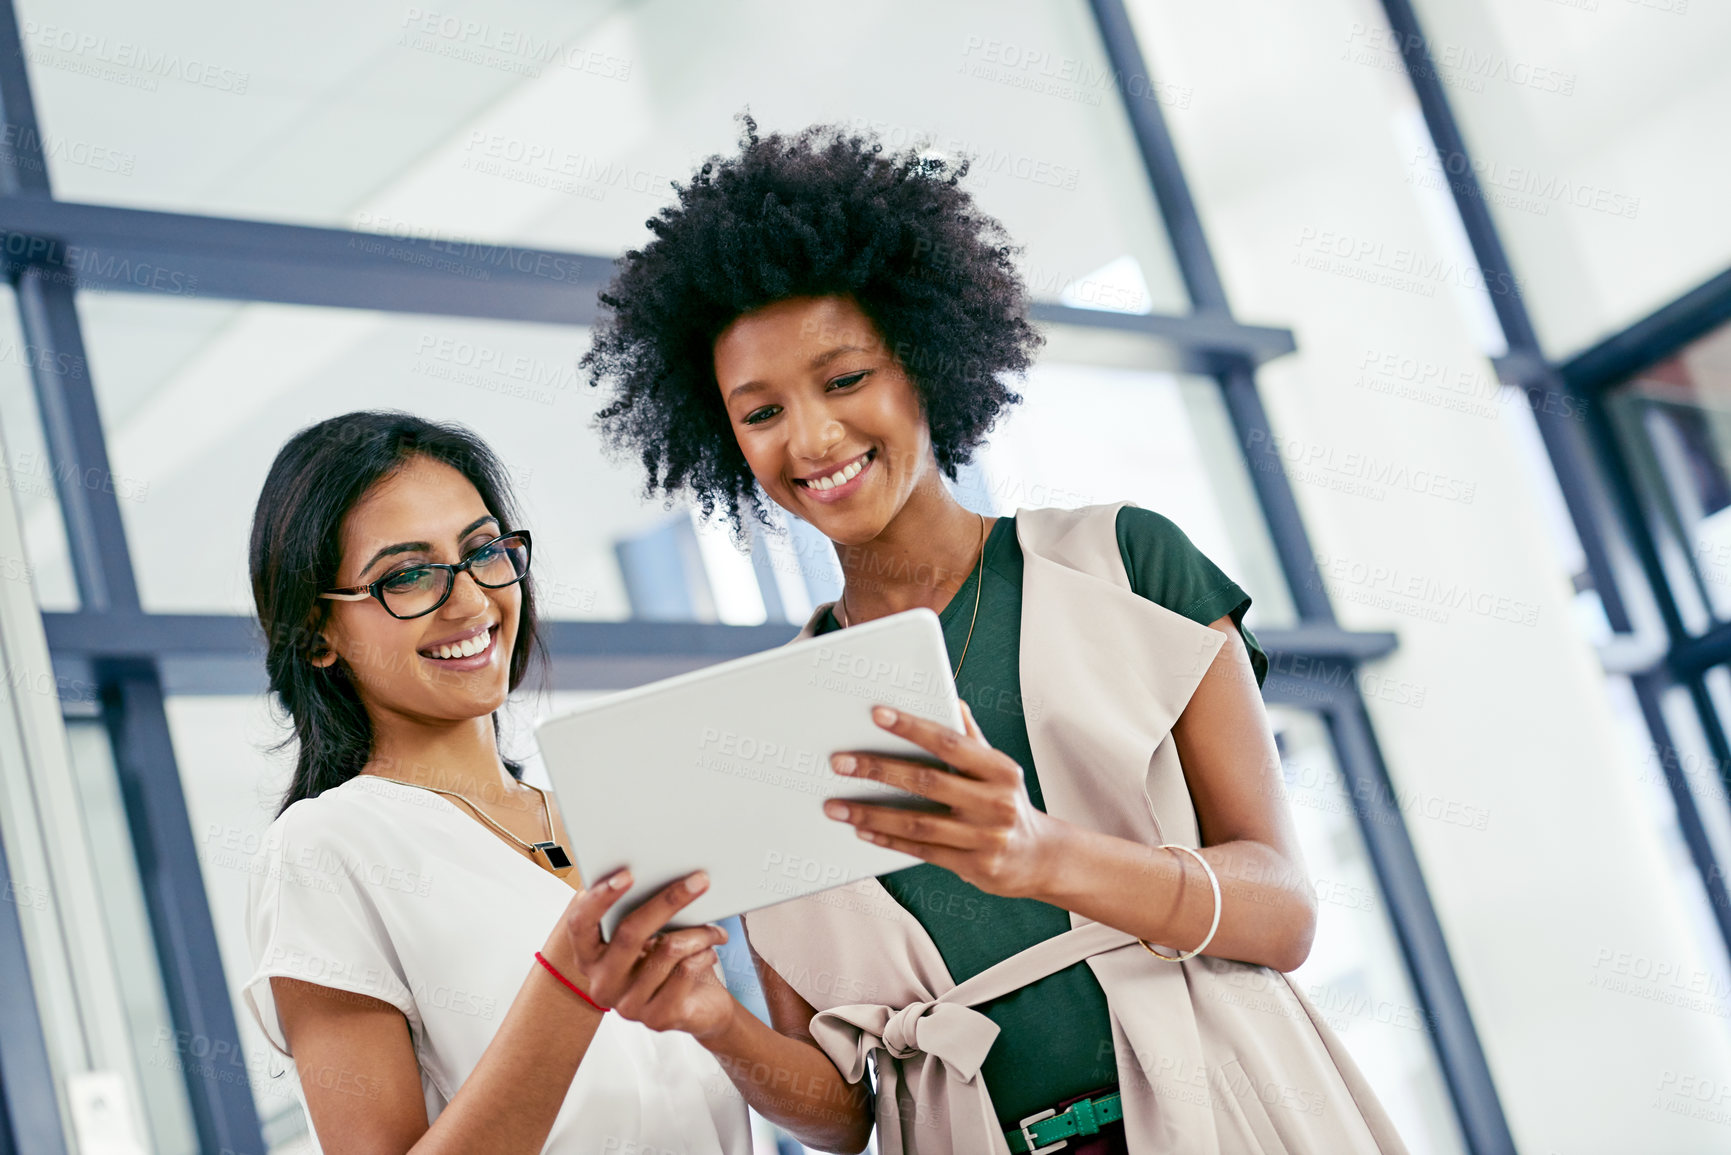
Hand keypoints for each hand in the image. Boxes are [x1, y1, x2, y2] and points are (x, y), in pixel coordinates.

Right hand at [561, 870, 736, 1041]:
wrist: (700, 1007)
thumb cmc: (668, 960)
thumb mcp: (649, 933)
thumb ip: (637, 909)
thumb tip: (655, 871)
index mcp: (590, 956)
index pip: (580, 923)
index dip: (600, 898)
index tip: (628, 874)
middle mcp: (602, 983)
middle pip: (630, 933)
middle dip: (668, 901)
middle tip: (699, 880)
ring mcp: (628, 1005)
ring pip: (668, 950)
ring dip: (699, 933)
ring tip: (713, 929)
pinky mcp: (657, 1018)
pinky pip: (685, 971)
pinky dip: (705, 953)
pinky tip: (710, 951)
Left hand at [824, 702, 1062, 899]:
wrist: (1040, 858)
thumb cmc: (1007, 803)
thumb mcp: (998, 769)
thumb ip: (971, 738)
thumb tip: (950, 700)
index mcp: (999, 769)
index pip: (949, 742)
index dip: (912, 727)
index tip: (876, 714)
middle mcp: (995, 802)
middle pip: (927, 781)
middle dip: (879, 770)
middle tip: (839, 762)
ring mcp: (985, 837)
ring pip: (918, 822)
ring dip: (871, 813)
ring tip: (836, 805)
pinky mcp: (974, 866)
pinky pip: (922, 850)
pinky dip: (888, 839)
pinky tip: (861, 830)